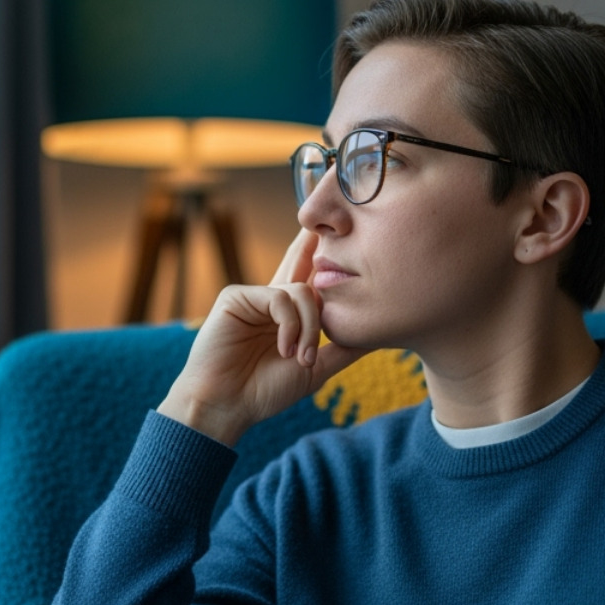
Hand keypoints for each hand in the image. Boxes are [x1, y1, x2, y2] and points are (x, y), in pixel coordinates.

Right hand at [157, 229, 368, 445]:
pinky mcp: (236, 296)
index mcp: (289, 316)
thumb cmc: (264, 391)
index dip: (325, 257)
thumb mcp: (315, 369)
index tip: (346, 231)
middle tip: (326, 198)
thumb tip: (379, 335)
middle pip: (301, 261)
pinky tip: (284, 349)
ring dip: (310, 328)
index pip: (313, 279)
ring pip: (302, 292)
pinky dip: (289, 325)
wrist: (226, 406)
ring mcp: (254, 296)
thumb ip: (343, 349)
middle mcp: (272, 301)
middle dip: (315, 241)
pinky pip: (280, 298)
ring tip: (300, 357)